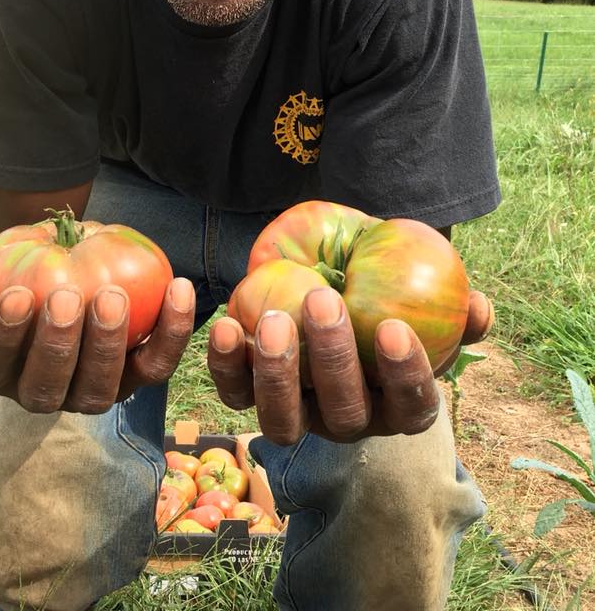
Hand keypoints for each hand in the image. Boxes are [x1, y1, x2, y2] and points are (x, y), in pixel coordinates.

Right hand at [0, 243, 195, 413]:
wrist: (57, 254)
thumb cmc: (8, 265)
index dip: (5, 335)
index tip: (19, 295)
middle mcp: (40, 392)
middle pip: (49, 389)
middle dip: (59, 347)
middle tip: (69, 297)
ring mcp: (90, 390)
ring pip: (102, 390)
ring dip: (109, 348)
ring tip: (114, 296)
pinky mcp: (134, 376)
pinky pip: (156, 363)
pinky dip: (171, 332)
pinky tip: (176, 288)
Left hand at [207, 287, 492, 445]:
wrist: (325, 283)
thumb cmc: (381, 290)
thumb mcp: (416, 288)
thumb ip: (450, 303)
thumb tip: (479, 307)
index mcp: (396, 404)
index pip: (412, 407)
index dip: (405, 375)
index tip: (393, 327)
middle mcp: (348, 420)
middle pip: (344, 414)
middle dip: (334, 360)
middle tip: (324, 300)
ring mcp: (298, 415)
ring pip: (285, 422)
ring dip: (278, 374)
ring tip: (274, 319)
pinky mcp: (250, 399)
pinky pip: (235, 394)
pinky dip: (226, 366)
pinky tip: (226, 324)